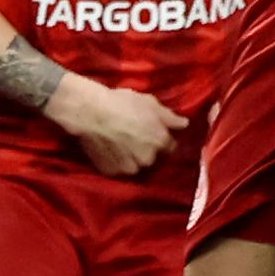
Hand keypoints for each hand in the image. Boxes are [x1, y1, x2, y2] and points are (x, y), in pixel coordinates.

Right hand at [48, 75, 189, 176]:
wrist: (90, 112)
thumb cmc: (122, 103)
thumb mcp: (150, 103)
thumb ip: (169, 117)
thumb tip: (185, 124)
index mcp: (160, 142)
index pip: (170, 147)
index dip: (162, 139)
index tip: (154, 132)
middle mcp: (148, 159)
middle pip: (152, 157)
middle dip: (147, 149)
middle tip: (134, 136)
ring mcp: (129, 168)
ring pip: (136, 165)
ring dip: (132, 158)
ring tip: (121, 143)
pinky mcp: (111, 172)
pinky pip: (118, 169)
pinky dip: (117, 162)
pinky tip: (110, 149)